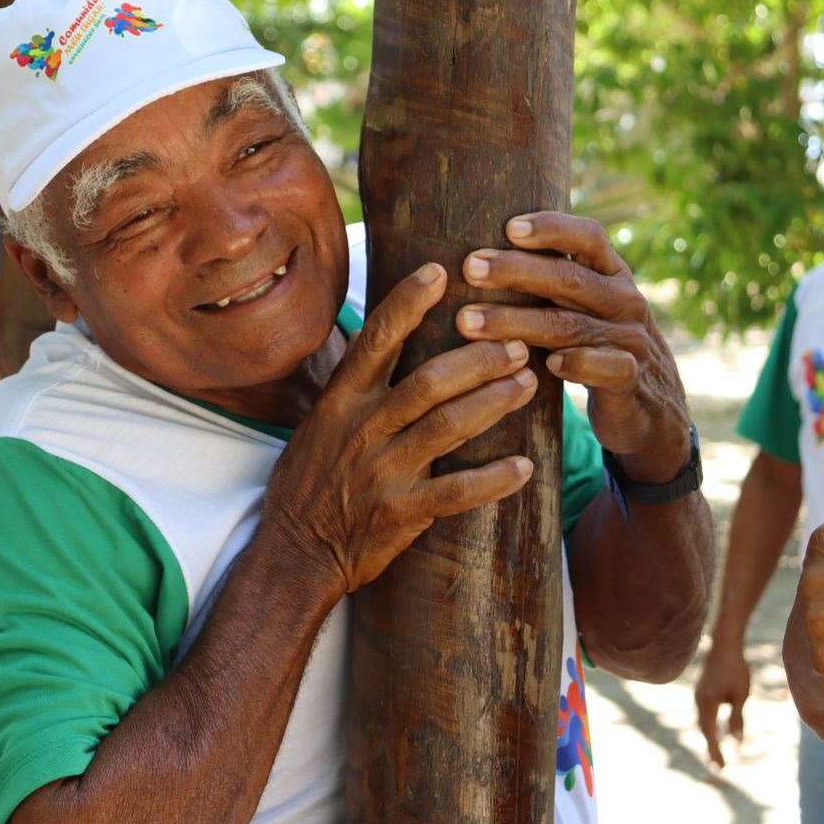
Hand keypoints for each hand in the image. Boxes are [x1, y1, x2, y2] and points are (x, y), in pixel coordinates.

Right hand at [262, 262, 537, 595]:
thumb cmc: (310, 482)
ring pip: (447, 427)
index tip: (440, 272)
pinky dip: (492, 479)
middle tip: (517, 342)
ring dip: (493, 402)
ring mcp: (383, 471)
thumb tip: (380, 338)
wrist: (294, 551)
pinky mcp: (402, 513)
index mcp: (341, 402)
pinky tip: (524, 467)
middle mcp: (362, 429)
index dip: (407, 303)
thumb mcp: (319, 423)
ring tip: (528, 383)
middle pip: (428, 381)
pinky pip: (456, 492)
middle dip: (477, 358)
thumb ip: (353, 386)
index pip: (376, 340)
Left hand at [455, 212, 689, 482]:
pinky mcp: (631, 379)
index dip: (552, 228)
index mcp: (612, 274)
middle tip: (470, 268)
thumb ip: (550, 283)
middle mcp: (624, 300)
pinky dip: (576, 363)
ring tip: (470, 321)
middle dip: (515, 271)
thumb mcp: (583, 308)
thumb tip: (480, 256)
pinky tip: (545, 363)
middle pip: (569, 279)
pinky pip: (605, 367)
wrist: (651, 407)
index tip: (508, 226)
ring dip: (517, 321)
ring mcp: (630, 339)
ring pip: (571, 324)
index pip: (588, 238)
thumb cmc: (597, 345)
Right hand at [694, 640, 750, 768]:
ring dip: (709, 737)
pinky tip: (713, 730)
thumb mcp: (740, 695)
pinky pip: (703, 713)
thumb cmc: (736, 669)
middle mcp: (698, 701)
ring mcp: (697, 695)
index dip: (715, 752)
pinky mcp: (701, 690)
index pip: (710, 734)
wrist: (724, 643)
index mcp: (706, 704)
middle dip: (711, 748)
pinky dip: (708, 726)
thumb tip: (737, 742)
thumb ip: (736, 718)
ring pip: (702, 722)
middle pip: (704, 730)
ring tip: (716, 753)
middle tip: (718, 768)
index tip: (720, 769)